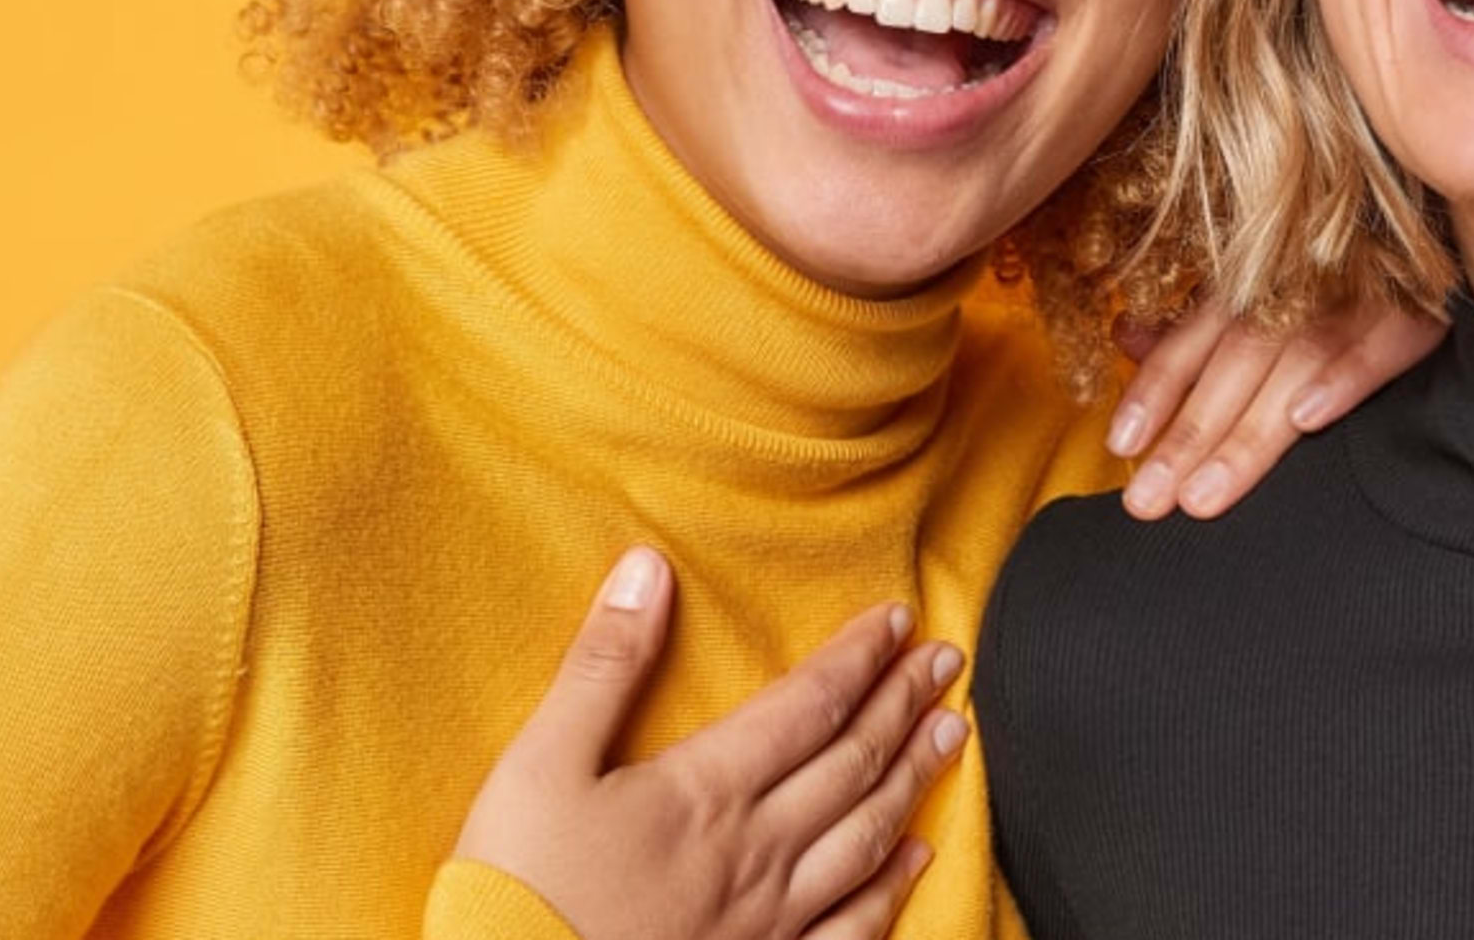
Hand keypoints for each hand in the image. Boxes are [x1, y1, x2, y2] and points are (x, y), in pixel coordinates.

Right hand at [453, 547, 969, 939]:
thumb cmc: (521, 886)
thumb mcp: (540, 762)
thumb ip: (603, 666)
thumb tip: (647, 570)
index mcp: (707, 790)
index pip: (809, 704)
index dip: (859, 657)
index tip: (900, 620)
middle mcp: (756, 850)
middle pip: (853, 762)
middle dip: (903, 704)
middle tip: (945, 662)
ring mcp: (767, 917)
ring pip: (866, 837)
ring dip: (913, 779)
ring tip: (952, 736)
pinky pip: (850, 928)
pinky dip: (891, 888)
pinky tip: (914, 859)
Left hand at [1104, 290, 1441, 518]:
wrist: (1449, 212)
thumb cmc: (1351, 257)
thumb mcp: (1271, 278)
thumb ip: (1199, 318)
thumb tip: (1127, 337)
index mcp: (1262, 280)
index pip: (1196, 338)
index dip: (1156, 390)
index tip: (1119, 446)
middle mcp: (1302, 281)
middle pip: (1235, 362)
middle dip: (1188, 436)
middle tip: (1149, 502)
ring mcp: (1364, 288)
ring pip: (1296, 362)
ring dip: (1250, 431)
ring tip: (1207, 494)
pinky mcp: (1427, 300)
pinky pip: (1386, 337)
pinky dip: (1346, 373)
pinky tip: (1308, 418)